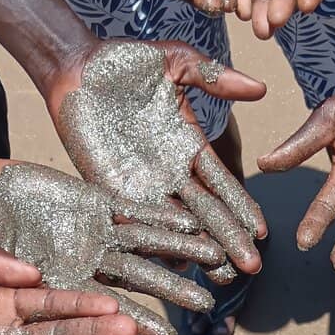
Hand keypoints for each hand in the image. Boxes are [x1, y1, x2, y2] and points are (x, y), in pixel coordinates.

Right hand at [0, 161, 221, 334]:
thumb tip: (29, 281)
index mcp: (61, 290)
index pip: (104, 313)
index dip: (135, 325)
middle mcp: (86, 267)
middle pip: (137, 282)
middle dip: (172, 292)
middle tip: (208, 304)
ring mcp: (93, 234)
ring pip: (145, 245)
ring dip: (179, 251)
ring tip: (217, 257)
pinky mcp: (94, 201)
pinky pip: (133, 208)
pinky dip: (159, 213)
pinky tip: (189, 219)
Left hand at [49, 39, 267, 270]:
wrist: (74, 66)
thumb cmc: (123, 61)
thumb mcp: (175, 61)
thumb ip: (214, 77)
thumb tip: (261, 89)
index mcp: (188, 146)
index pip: (221, 183)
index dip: (241, 207)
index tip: (261, 230)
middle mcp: (168, 172)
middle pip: (205, 212)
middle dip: (228, 238)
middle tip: (251, 266)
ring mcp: (139, 184)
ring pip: (175, 224)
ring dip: (197, 248)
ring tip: (220, 273)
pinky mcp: (108, 189)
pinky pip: (135, 219)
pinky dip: (154, 240)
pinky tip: (173, 261)